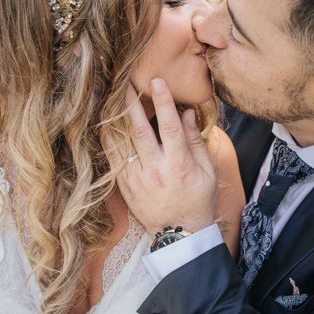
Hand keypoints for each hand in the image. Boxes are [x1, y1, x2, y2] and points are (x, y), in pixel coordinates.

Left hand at [117, 78, 217, 234]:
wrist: (179, 233)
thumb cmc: (198, 199)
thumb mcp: (207, 170)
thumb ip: (195, 140)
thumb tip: (186, 112)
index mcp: (178, 165)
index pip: (169, 126)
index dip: (163, 102)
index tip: (156, 80)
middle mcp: (155, 170)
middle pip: (138, 131)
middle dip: (130, 104)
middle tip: (124, 82)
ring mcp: (136, 179)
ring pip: (119, 143)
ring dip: (114, 119)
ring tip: (110, 97)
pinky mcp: (124, 186)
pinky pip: (112, 158)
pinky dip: (108, 139)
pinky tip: (106, 123)